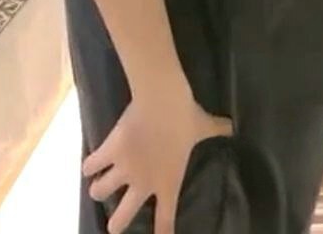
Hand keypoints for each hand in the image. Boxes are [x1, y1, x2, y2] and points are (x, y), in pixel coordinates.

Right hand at [82, 84, 232, 233]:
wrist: (162, 102)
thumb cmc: (185, 118)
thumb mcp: (204, 126)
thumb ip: (217, 130)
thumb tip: (233, 125)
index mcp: (168, 182)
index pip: (165, 219)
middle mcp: (142, 182)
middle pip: (121, 217)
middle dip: (115, 224)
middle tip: (114, 225)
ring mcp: (123, 169)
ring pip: (99, 192)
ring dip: (98, 189)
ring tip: (98, 185)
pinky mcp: (109, 151)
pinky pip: (90, 166)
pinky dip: (89, 166)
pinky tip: (89, 166)